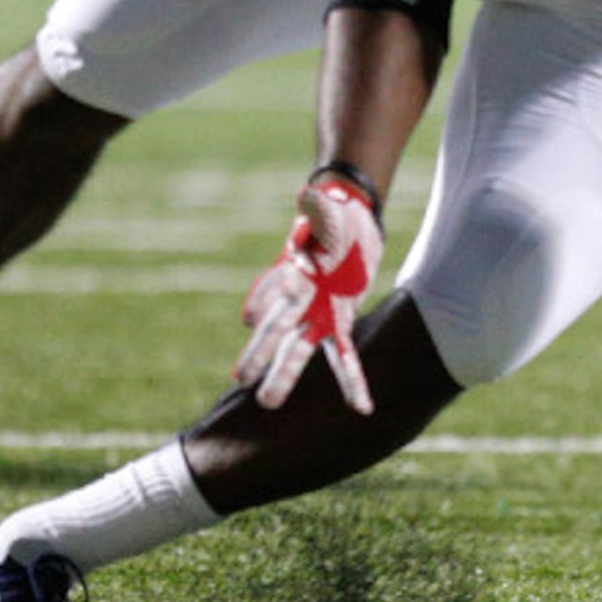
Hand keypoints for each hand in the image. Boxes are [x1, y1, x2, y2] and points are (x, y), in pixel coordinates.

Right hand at [235, 174, 382, 412]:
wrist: (346, 221)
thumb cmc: (332, 215)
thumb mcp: (327, 210)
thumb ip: (318, 209)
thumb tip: (309, 194)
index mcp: (293, 271)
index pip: (274, 288)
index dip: (263, 300)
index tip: (250, 318)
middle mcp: (300, 298)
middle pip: (277, 329)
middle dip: (261, 353)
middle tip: (241, 379)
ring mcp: (317, 312)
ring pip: (297, 349)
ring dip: (283, 375)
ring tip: (267, 402)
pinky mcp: (340, 319)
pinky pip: (345, 356)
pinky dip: (351, 380)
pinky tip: (361, 407)